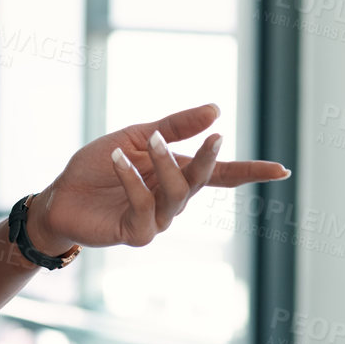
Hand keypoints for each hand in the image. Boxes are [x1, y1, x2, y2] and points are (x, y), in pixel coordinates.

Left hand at [27, 104, 288, 251]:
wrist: (61, 194)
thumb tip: (216, 109)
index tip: (283, 170)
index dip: (251, 172)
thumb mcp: (137, 135)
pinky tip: (117, 159)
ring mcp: (157, 220)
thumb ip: (174, 126)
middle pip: (202, 181)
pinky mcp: (136, 234)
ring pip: (177, 195)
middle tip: (215, 137)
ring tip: (150, 141)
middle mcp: (173, 200)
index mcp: (176, 174)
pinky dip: (133, 180)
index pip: (221, 174)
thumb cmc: (98, 166)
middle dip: (209, 159)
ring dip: (166, 164)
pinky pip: (145, 207)